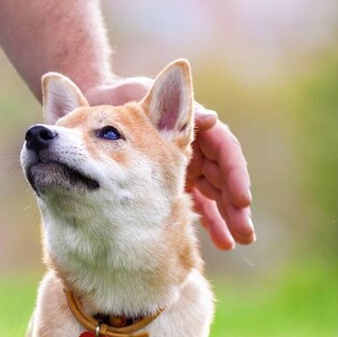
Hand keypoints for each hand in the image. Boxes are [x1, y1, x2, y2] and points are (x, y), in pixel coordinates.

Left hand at [86, 78, 254, 249]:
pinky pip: (200, 206)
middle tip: (245, 232)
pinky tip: (222, 242)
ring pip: (217, 194)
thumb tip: (212, 118)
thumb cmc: (117, 98)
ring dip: (229, 217)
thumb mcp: (140, 94)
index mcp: (195, 127)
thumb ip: (168, 107)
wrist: (92, 110)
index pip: (225, 151)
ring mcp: (188, 167)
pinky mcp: (175, 184)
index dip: (236, 175)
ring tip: (240, 240)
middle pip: (225, 177)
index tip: (241, 199)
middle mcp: (196, 147)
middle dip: (236, 204)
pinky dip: (212, 222)